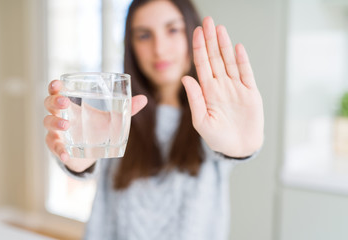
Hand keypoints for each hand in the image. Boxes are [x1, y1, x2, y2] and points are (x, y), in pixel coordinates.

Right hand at [43, 80, 147, 171]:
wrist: (92, 152)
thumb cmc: (98, 129)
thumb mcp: (112, 118)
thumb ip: (126, 109)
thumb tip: (144, 98)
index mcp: (71, 104)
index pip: (57, 91)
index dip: (55, 87)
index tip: (58, 83)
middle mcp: (60, 115)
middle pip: (49, 104)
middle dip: (55, 102)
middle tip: (65, 102)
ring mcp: (57, 131)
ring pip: (48, 123)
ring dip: (56, 123)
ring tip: (66, 125)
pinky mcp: (57, 146)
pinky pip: (54, 147)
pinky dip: (59, 150)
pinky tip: (66, 154)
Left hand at [182, 17, 263, 157]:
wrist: (238, 148)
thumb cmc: (217, 137)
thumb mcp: (202, 121)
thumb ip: (195, 99)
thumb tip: (185, 77)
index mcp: (208, 91)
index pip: (202, 65)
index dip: (199, 48)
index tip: (196, 32)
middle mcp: (221, 85)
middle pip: (215, 58)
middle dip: (211, 40)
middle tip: (208, 21)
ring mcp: (236, 88)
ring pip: (229, 62)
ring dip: (224, 45)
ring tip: (220, 29)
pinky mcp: (250, 93)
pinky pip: (246, 73)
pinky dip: (242, 61)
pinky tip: (237, 48)